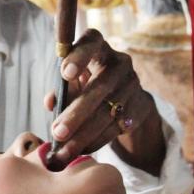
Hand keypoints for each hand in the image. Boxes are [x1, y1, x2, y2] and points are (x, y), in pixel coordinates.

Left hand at [44, 30, 158, 163]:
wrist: (125, 95)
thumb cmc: (88, 83)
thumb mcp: (73, 81)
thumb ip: (62, 90)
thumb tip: (51, 102)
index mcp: (99, 47)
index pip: (91, 42)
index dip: (78, 57)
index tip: (65, 74)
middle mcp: (120, 62)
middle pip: (99, 87)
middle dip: (76, 113)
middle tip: (57, 133)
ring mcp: (133, 83)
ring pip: (108, 112)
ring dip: (84, 134)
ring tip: (65, 151)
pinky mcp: (141, 105)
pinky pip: (118, 126)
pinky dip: (98, 140)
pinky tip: (84, 149)